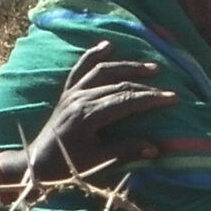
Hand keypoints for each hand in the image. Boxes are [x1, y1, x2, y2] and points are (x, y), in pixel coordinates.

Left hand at [21, 43, 175, 184]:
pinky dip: (94, 55)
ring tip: (151, 67)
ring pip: (103, 71)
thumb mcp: (97, 162)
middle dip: (146, 86)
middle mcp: (80, 98)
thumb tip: (155, 147)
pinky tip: (108, 45)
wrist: (37, 163)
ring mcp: (72, 92)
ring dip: (128, 66)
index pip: (127, 101)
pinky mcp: (67, 92)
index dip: (151, 99)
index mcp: (88, 115)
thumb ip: (125, 151)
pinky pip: (81, 68)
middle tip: (168, 88)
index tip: (173, 98)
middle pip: (119, 84)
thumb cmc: (67, 165)